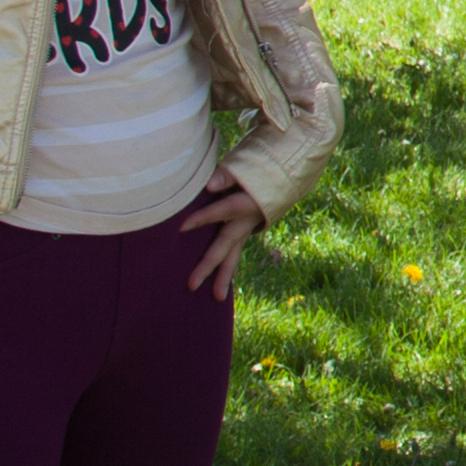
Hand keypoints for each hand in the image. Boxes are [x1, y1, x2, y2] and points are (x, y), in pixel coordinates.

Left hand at [176, 175, 270, 298]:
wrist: (285, 175)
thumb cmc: (257, 168)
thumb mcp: (244, 167)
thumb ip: (227, 175)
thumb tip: (210, 185)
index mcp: (245, 204)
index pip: (221, 212)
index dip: (202, 218)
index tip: (180, 227)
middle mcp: (246, 221)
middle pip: (225, 246)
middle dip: (208, 266)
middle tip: (191, 285)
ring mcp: (246, 229)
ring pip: (234, 256)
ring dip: (224, 277)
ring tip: (217, 298)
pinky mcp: (245, 232)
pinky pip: (236, 253)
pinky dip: (230, 268)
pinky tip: (223, 283)